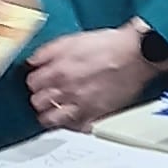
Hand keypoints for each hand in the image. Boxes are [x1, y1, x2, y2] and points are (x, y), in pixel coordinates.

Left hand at [22, 24, 156, 133]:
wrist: (136, 55)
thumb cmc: (109, 45)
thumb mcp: (73, 40)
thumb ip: (48, 51)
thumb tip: (32, 61)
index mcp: (58, 70)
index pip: (31, 83)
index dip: (35, 81)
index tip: (39, 81)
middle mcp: (66, 90)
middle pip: (37, 102)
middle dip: (39, 98)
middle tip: (46, 95)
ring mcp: (80, 105)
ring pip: (51, 120)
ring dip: (49, 115)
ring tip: (53, 111)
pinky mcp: (95, 116)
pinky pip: (74, 128)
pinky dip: (70, 125)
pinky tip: (71, 118)